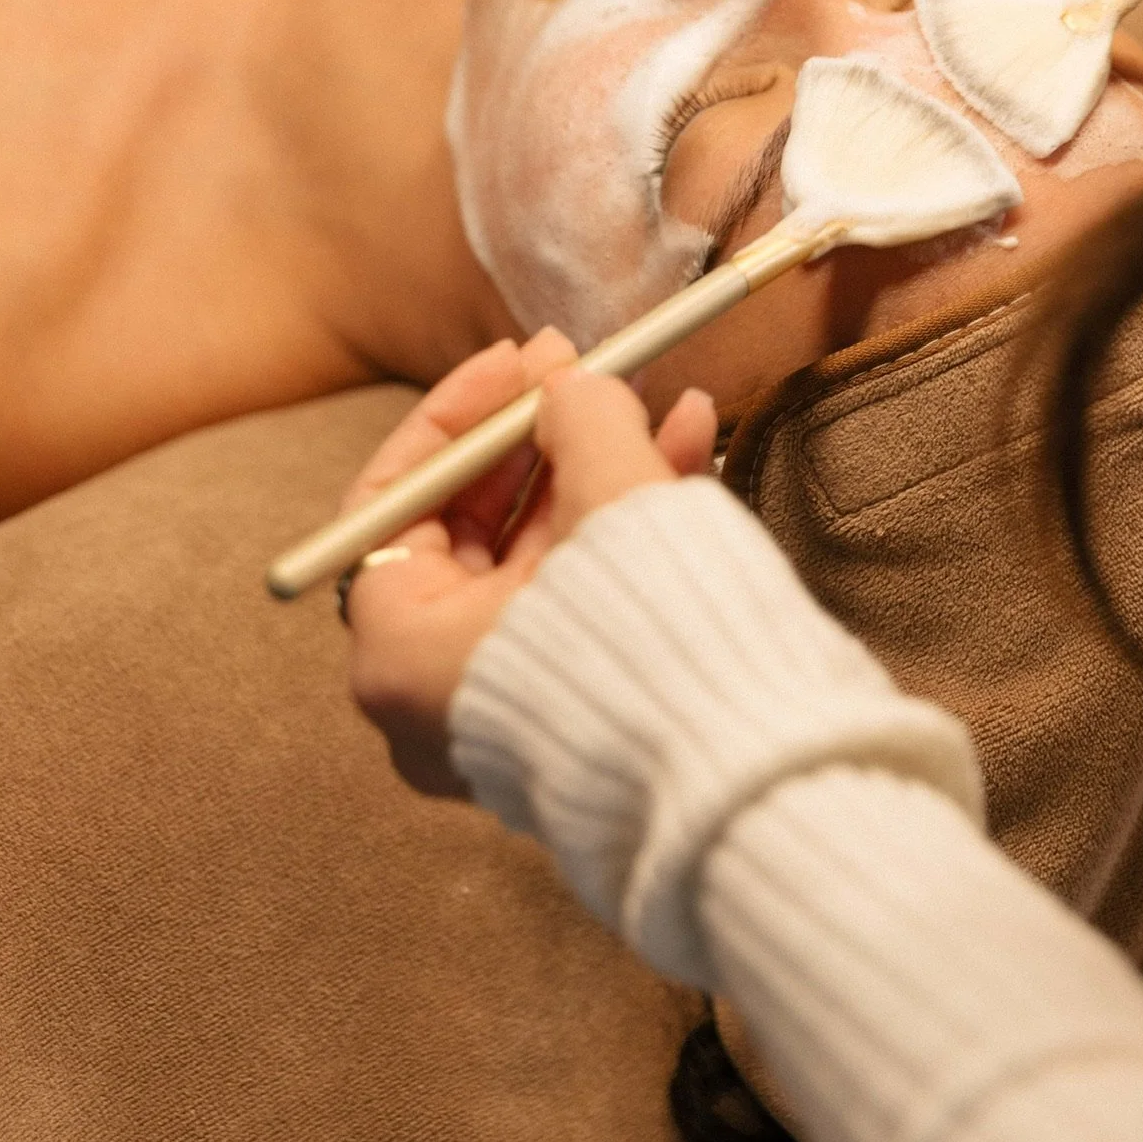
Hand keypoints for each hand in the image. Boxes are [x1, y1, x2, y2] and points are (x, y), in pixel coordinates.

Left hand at [339, 330, 716, 795]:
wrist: (744, 782)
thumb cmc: (644, 644)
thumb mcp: (607, 492)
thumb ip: (578, 420)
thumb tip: (571, 388)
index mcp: (397, 651)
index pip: (398, 498)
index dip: (462, 414)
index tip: (518, 359)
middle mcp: (434, 695)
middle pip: (474, 528)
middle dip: (541, 439)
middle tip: (585, 370)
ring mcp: (508, 712)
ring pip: (544, 560)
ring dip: (600, 470)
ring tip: (661, 400)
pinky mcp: (579, 718)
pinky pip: (585, 602)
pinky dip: (627, 530)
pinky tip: (690, 449)